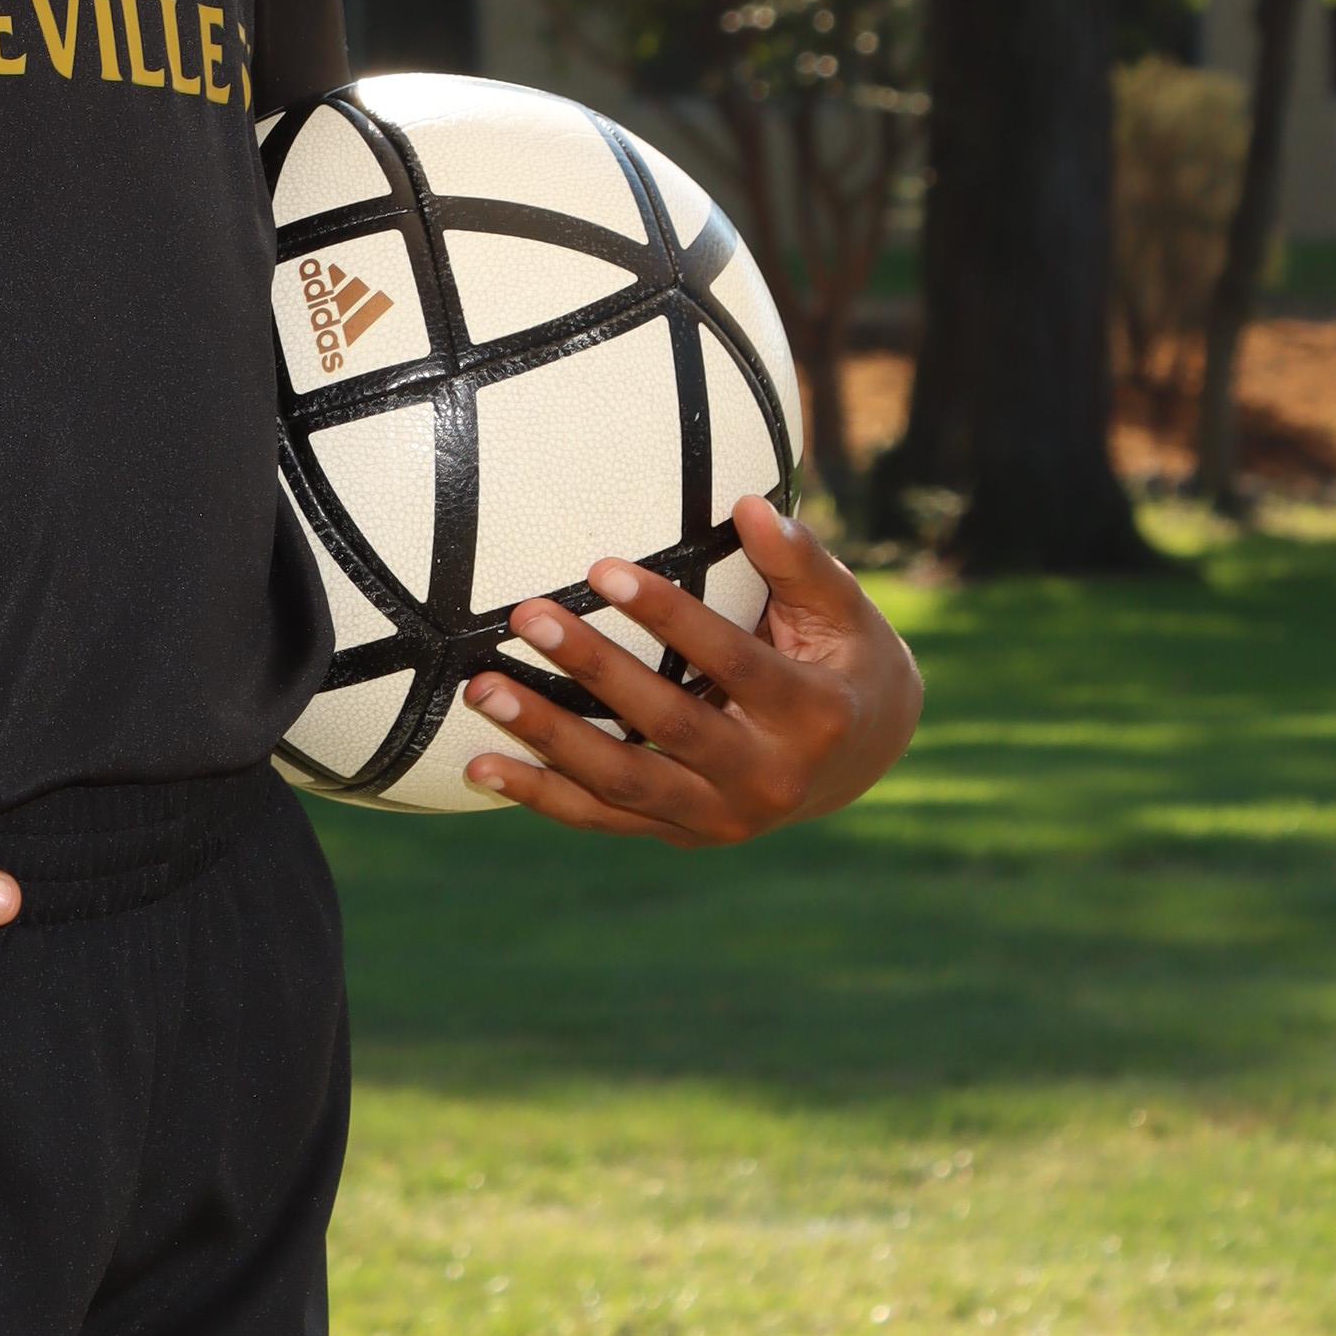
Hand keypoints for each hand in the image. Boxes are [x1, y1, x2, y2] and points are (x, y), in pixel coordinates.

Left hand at [458, 493, 922, 848]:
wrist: (857, 757)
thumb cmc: (842, 657)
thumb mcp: (841, 608)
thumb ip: (798, 561)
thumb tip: (749, 502)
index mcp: (814, 715)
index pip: (734, 661)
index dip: (669, 617)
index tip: (603, 567)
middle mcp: (769, 779)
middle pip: (669, 725)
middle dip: (594, 669)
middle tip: (527, 616)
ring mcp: (722, 818)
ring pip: (624, 782)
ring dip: (548, 738)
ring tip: (482, 690)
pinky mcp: (683, 833)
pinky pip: (603, 818)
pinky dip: (540, 796)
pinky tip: (478, 766)